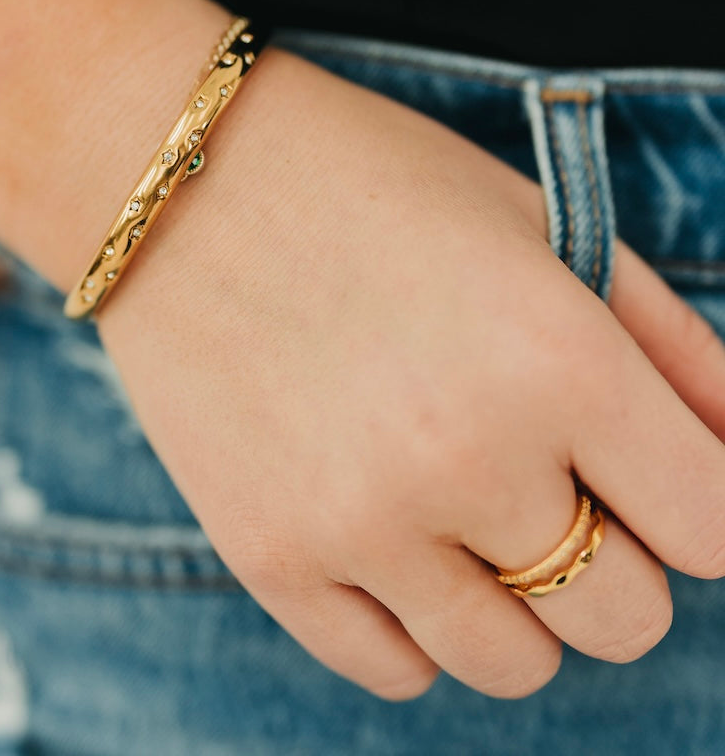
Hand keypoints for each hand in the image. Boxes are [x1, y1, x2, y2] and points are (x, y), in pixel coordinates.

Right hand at [95, 45, 724, 698]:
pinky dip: (414, 620)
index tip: (646, 478)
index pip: (712, 526)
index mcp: (556, 359)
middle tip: (543, 479)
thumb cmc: (366, 182)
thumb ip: (671, 345)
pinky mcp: (267, 557)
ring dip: (515, 600)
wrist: (180, 185)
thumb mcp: (536, 223)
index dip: (690, 503)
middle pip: (625, 616)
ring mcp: (357, 523)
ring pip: (514, 662)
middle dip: (610, 556)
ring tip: (458, 507)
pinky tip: (386, 534)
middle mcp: (465, 460)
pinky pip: (395, 667)